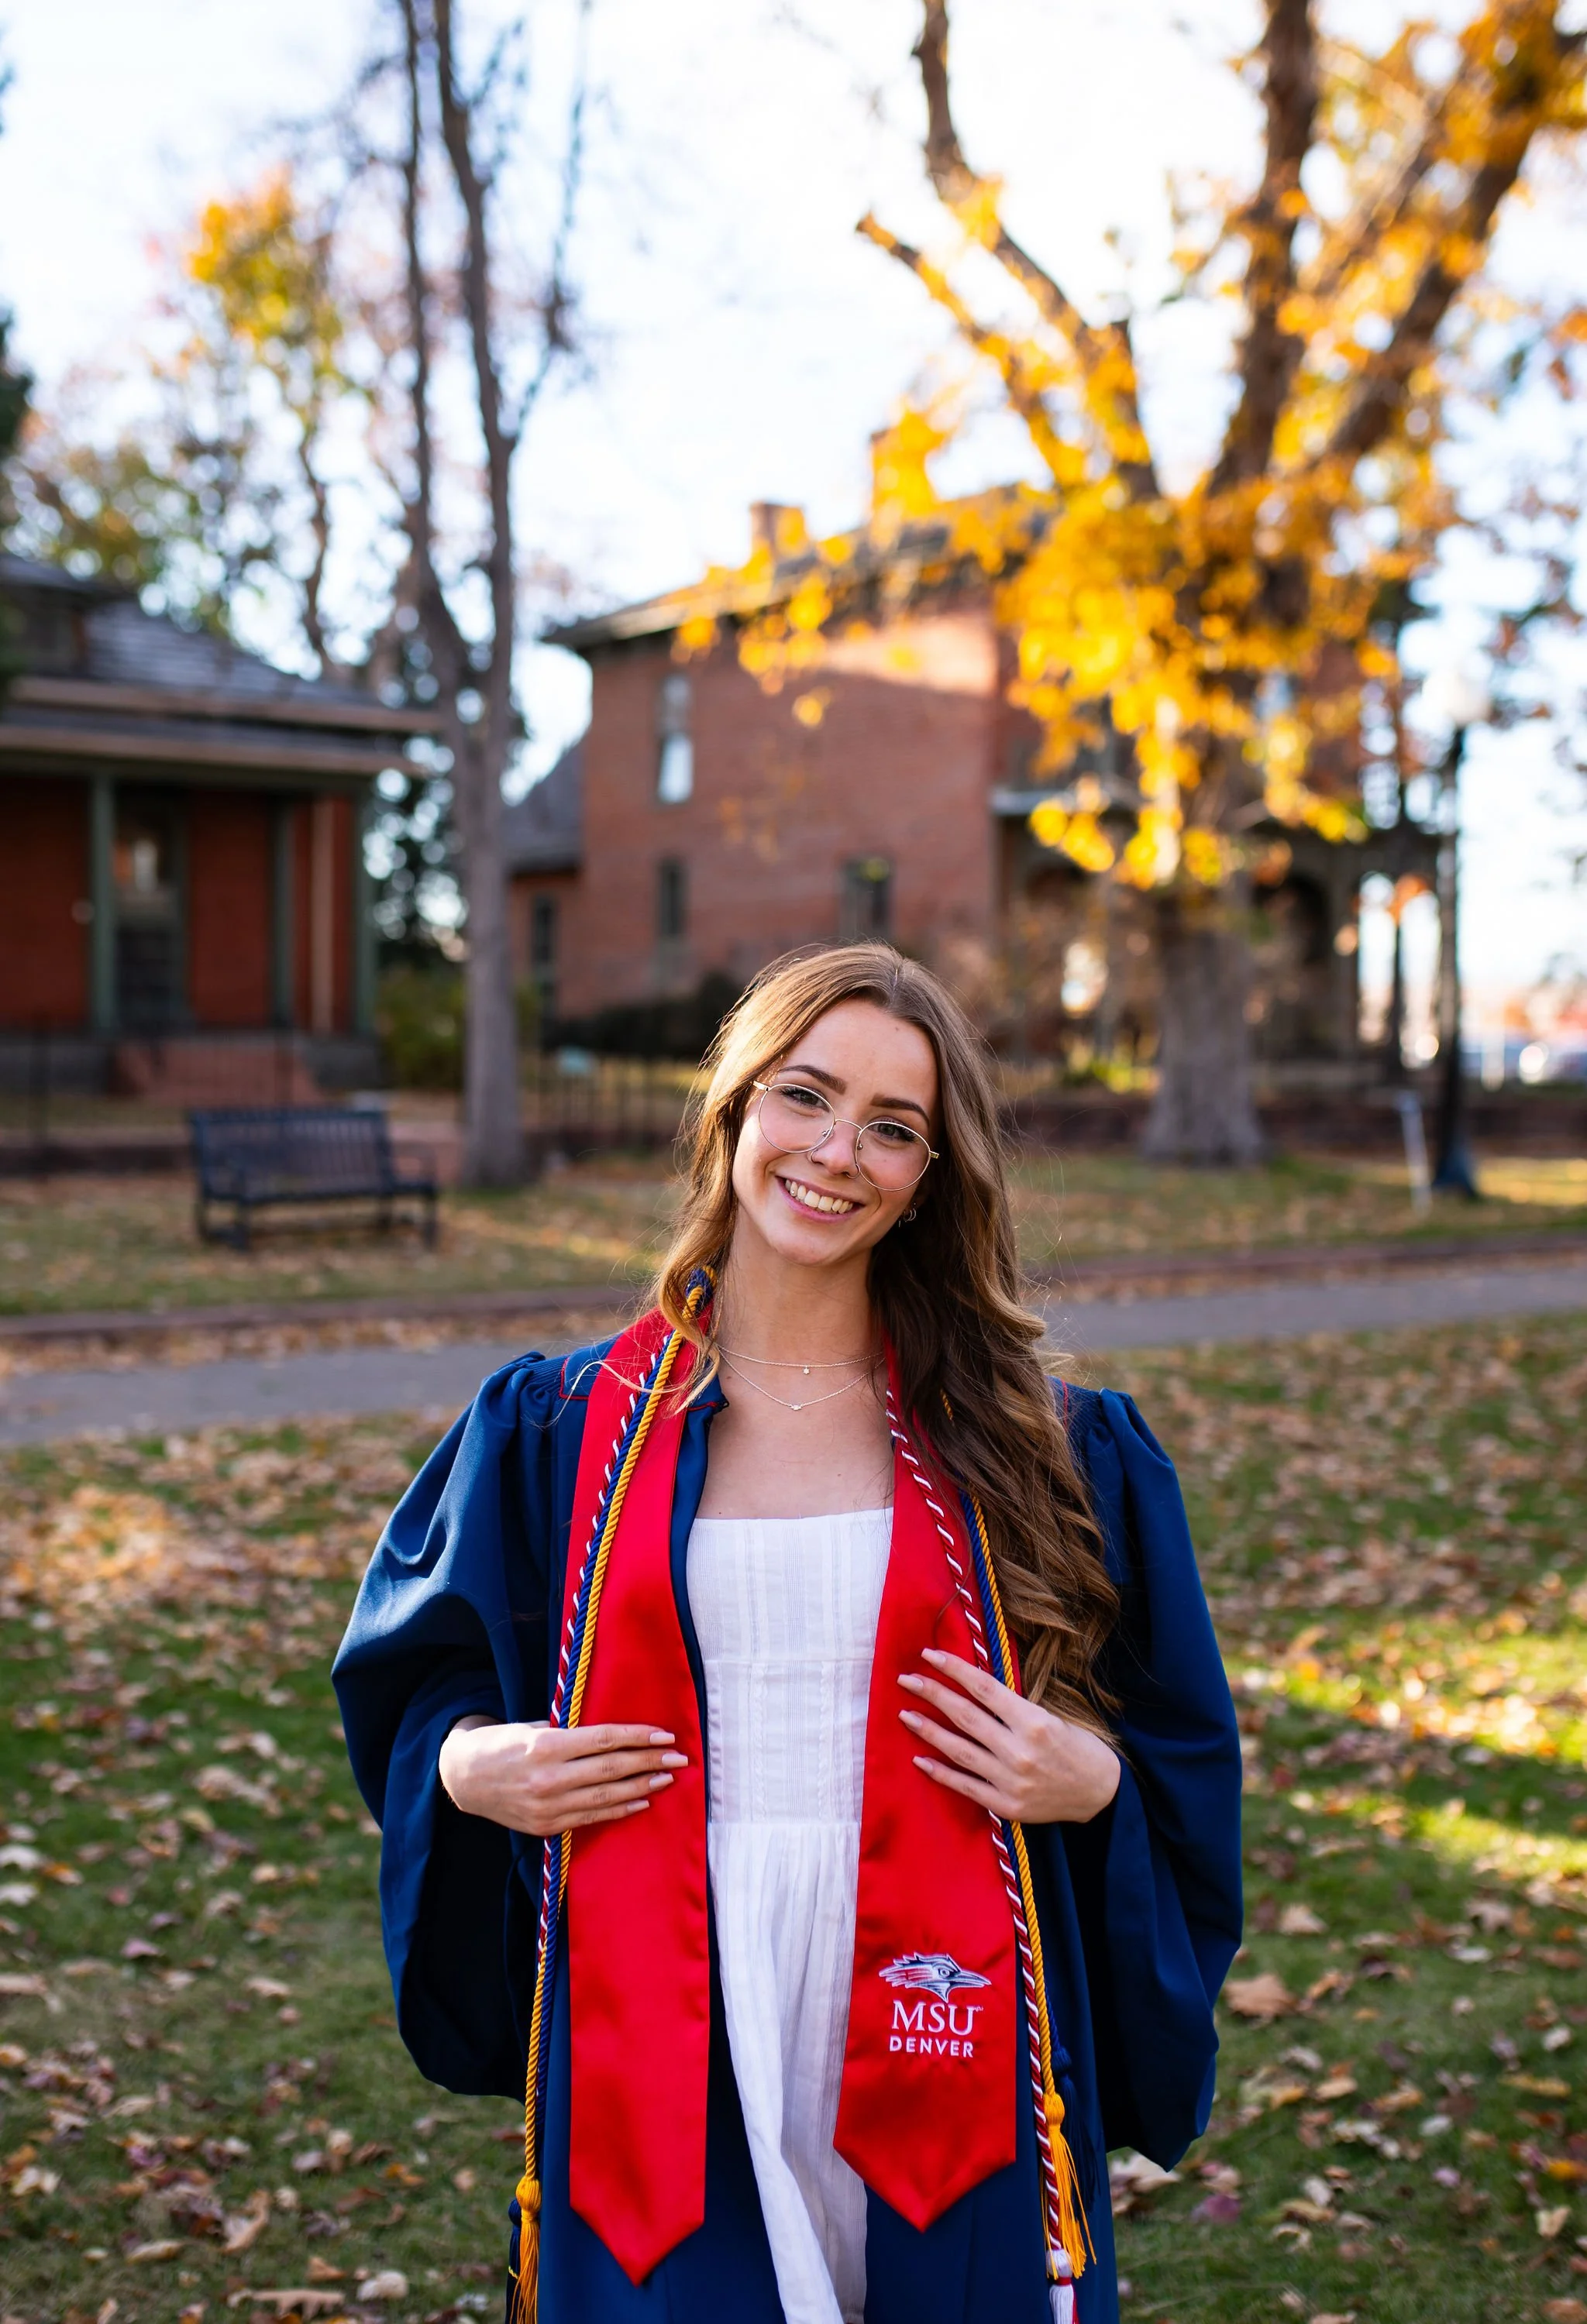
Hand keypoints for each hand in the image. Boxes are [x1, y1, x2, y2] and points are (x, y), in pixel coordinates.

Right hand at [437, 1715, 687, 1836]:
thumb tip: (611, 1734)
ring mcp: (549, 1806)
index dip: (638, 1738)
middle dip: (649, 1762)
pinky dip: (619, 1809)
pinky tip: (641, 1801)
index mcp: (546, 1746)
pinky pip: (591, 1817)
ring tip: (667, 1778)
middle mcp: (550, 1778)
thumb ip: (569, 1732)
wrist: (463, 1779)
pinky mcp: (547, 1826)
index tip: (664, 1735)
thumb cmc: (502, 1744)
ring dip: (642, 1787)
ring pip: (606, 1796)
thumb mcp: (532, 1727)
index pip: (604, 1740)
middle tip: (679, 1757)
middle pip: (612, 1769)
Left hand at [898, 1648, 1119, 1824]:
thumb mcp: (1050, 1717)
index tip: (928, 1655)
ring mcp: (1011, 1780)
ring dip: (929, 1730)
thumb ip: (1013, 1707)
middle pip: (965, 1715)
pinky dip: (941, 1772)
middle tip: (905, 1679)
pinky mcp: (1006, 1806)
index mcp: (1034, 1722)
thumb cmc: (1076, 1747)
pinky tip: (920, 1759)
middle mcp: (1020, 1750)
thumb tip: (972, 1685)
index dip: (953, 1669)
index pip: (983, 1688)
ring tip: (905, 1714)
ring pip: (960, 1749)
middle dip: (932, 1694)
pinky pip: (966, 1786)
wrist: (1101, 1793)